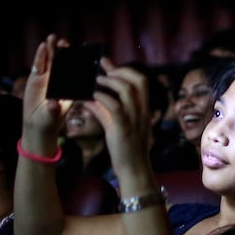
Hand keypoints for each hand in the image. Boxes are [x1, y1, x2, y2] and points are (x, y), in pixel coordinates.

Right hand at [20, 35, 70, 150]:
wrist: (36, 124)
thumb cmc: (49, 121)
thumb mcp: (51, 116)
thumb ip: (53, 110)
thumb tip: (53, 105)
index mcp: (69, 87)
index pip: (73, 71)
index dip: (75, 61)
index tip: (77, 52)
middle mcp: (59, 80)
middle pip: (62, 62)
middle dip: (63, 51)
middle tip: (64, 42)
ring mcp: (48, 77)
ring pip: (50, 60)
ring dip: (52, 49)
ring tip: (52, 37)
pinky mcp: (36, 77)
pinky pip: (39, 64)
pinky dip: (40, 56)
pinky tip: (42, 46)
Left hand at [87, 58, 152, 175]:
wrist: (133, 169)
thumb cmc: (125, 147)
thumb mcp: (117, 125)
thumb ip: (106, 110)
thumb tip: (90, 98)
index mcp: (143, 108)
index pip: (141, 81)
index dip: (125, 69)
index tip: (108, 64)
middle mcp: (142, 111)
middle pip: (137, 80)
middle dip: (119, 71)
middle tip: (102, 70)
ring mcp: (135, 119)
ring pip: (127, 90)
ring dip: (110, 81)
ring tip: (96, 80)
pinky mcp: (124, 129)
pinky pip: (115, 107)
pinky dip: (103, 98)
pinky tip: (92, 97)